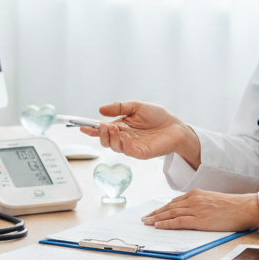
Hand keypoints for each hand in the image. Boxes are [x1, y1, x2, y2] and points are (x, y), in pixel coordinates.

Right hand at [80, 101, 200, 167]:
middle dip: (100, 134)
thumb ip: (119, 107)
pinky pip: (126, 151)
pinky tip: (123, 136)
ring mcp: (131, 146)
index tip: (82, 126)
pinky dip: (122, 143)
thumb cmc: (158, 117)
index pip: (103, 129)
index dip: (91, 129)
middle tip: (101, 125)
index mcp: (121, 126)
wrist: (176, 127)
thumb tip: (100, 110)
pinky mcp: (140, 153)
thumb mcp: (136, 106)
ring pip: (113, 146)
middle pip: (105, 140)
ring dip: (110, 137)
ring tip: (112, 127)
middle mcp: (124, 137)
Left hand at [141, 189, 258, 231]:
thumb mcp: (212, 201)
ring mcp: (195, 209)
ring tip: (147, 223)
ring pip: (170, 214)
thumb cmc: (232, 206)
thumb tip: (192, 213)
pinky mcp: (199, 219)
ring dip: (156, 219)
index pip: (174, 201)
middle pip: (169, 207)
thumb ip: (200, 204)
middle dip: (155, 213)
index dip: (162, 208)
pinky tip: (158, 226)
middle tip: (144, 218)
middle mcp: (193, 199)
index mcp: (196, 194)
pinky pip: (178, 222)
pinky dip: (166, 224)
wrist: (244, 207)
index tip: (154, 212)